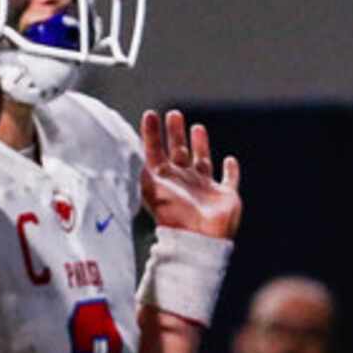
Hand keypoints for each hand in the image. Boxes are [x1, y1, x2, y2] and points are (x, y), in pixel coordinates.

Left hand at [139, 111, 240, 239]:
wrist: (198, 238)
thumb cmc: (173, 216)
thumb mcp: (150, 189)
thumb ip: (137, 169)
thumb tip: (121, 150)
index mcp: (164, 181)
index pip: (155, 152)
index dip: (151, 134)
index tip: (150, 115)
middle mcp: (183, 182)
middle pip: (178, 153)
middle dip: (175, 134)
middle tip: (173, 114)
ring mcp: (204, 189)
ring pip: (202, 162)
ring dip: (200, 145)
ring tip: (197, 127)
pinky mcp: (225, 196)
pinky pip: (229, 180)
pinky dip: (231, 170)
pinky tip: (230, 159)